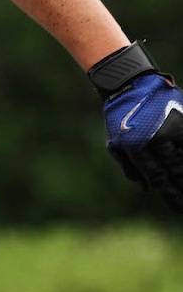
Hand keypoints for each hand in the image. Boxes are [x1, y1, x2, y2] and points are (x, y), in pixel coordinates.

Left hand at [89, 42, 182, 211]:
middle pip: (176, 171)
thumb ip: (130, 167)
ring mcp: (172, 127)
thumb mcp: (115, 143)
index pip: (158, 177)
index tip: (178, 207)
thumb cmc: (119, 116)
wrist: (129, 83)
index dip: (170, 195)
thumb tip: (148, 190)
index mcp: (136, 147)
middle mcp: (156, 139)